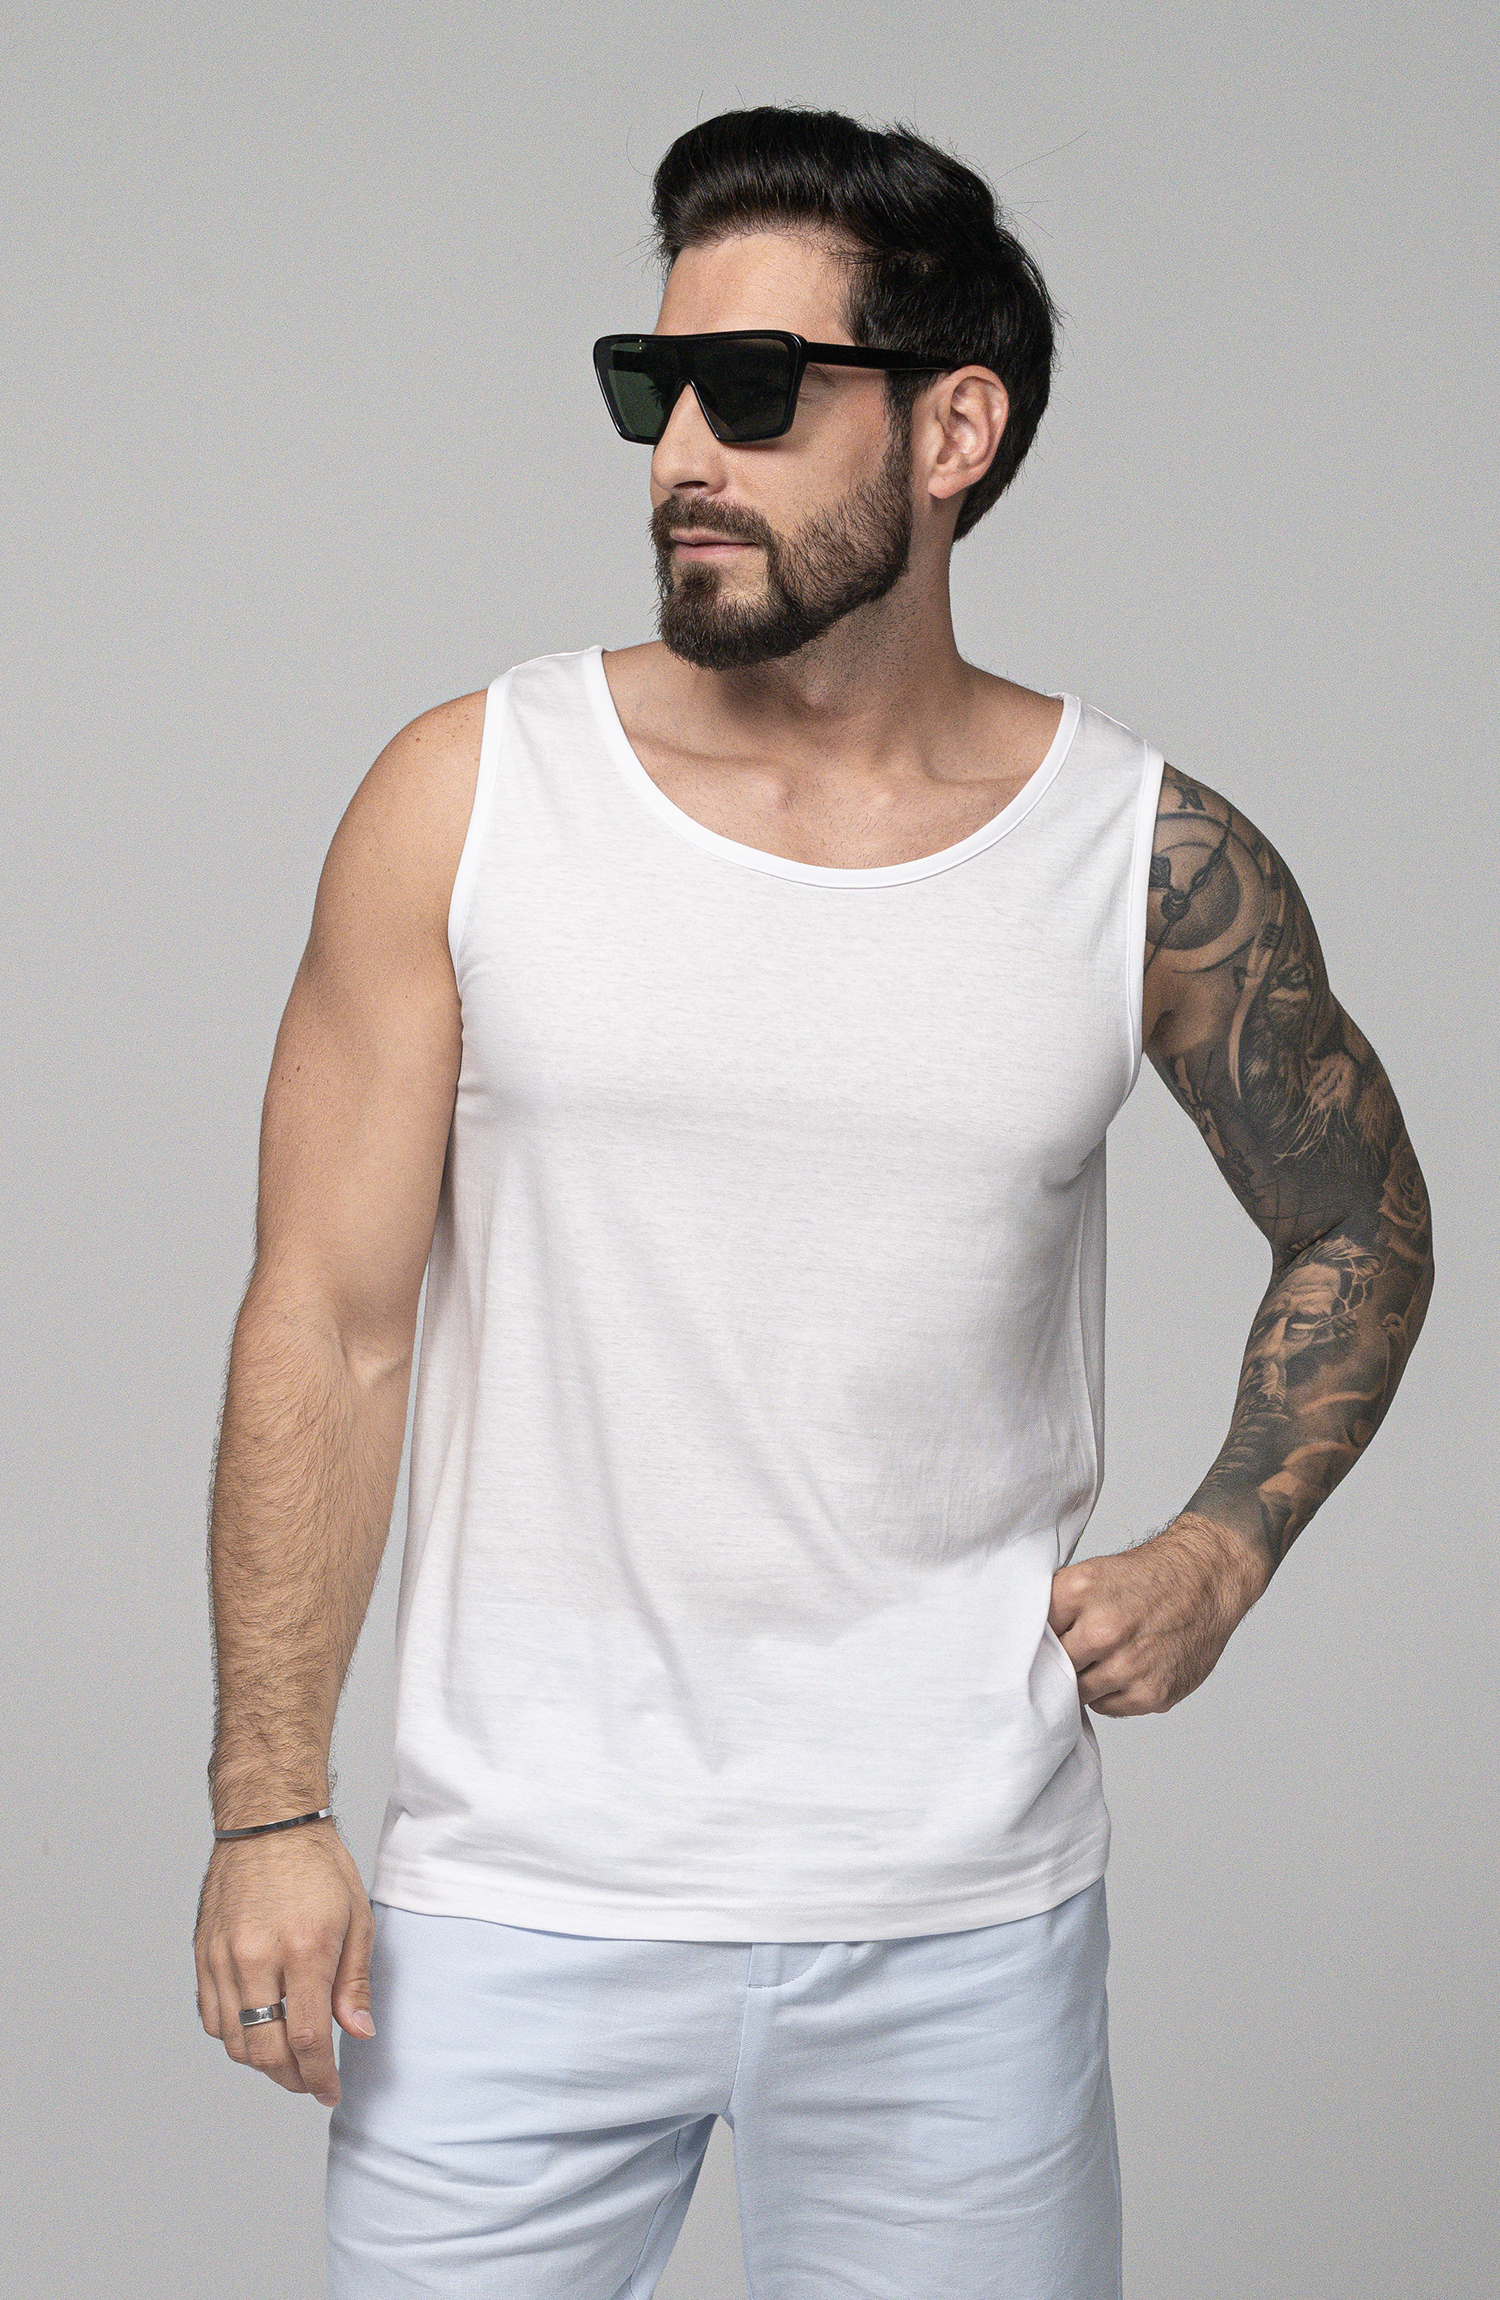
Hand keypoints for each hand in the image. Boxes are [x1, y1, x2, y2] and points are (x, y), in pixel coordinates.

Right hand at [194, 1822, 374, 2107]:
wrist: (267, 1822)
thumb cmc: (317, 1864)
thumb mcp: (357, 1917)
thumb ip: (354, 1981)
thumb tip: (357, 2033)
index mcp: (304, 1947)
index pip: (306, 2037)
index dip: (319, 2075)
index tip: (329, 2090)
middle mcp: (257, 1956)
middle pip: (265, 2051)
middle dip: (292, 2078)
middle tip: (311, 2079)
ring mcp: (223, 1957)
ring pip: (234, 2042)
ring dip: (262, 2062)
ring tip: (287, 2059)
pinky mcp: (203, 1954)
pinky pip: (212, 2017)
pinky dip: (234, 2036)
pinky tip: (257, 2029)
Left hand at [1049, 1513, 1268, 1716]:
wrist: (1206, 1579)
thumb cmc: (1146, 1578)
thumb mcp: (1091, 1574)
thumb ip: (1056, 1608)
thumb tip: (1023, 1643)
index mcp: (1079, 1593)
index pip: (1031, 1635)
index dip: (1035, 1642)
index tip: (1038, 1647)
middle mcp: (1104, 1629)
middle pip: (1054, 1668)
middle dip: (1058, 1665)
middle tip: (1066, 1658)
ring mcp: (1129, 1665)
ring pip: (1079, 1693)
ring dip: (1084, 1681)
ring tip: (1099, 1660)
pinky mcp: (1151, 1693)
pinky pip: (1109, 1707)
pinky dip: (1110, 1694)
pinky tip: (1124, 1669)